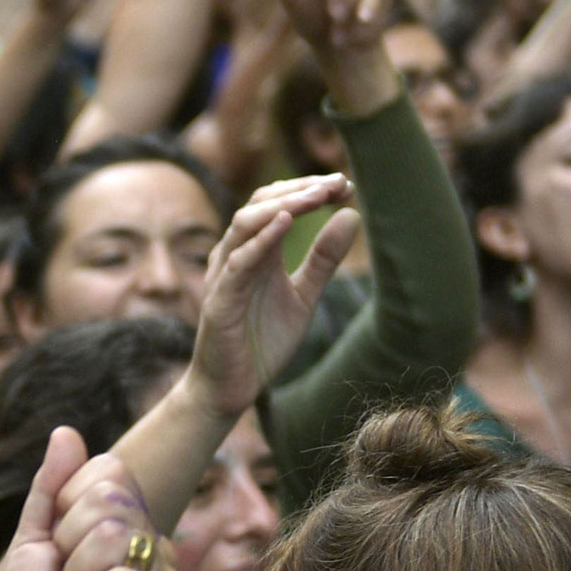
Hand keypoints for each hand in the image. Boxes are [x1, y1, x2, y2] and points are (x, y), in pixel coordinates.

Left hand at [0, 431, 187, 570]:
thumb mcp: (32, 543)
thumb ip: (49, 489)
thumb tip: (66, 431)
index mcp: (130, 525)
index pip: (109, 470)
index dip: (65, 508)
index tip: (58, 550)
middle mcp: (157, 547)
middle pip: (111, 503)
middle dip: (68, 546)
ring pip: (118, 538)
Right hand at [186, 173, 355, 412]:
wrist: (231, 388)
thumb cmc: (261, 341)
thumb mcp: (305, 295)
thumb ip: (324, 258)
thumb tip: (351, 214)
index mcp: (257, 252)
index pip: (278, 204)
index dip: (309, 190)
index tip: (344, 186)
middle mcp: (237, 256)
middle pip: (260, 203)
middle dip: (299, 189)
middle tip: (336, 182)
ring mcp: (225, 276)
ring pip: (245, 224)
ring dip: (282, 205)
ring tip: (316, 195)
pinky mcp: (219, 301)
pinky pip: (237, 263)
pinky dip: (259, 240)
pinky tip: (284, 224)